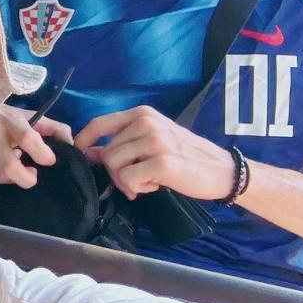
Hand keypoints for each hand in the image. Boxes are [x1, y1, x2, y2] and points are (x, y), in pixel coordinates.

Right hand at [0, 103, 72, 187]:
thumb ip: (52, 128)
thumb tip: (70, 144)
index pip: (27, 138)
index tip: (48, 160)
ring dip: (8, 177)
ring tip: (13, 166)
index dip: (42, 154)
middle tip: (32, 174)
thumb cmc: (1, 113)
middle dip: (26, 178)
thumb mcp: (27, 115)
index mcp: (10, 121)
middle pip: (9, 167)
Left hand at [74, 106, 234, 200]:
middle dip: (114, 173)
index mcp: (142, 114)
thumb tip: (88, 152)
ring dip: (125, 181)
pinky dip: (137, 188)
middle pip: (106, 151)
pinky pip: (128, 179)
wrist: (222, 170)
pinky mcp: (162, 162)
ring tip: (146, 182)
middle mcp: (147, 123)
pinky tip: (155, 185)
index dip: (83, 140)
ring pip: (113, 164)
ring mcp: (155, 141)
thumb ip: (123, 144)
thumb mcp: (152, 142)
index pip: (99, 124)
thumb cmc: (185, 157)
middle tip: (134, 182)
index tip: (80, 154)